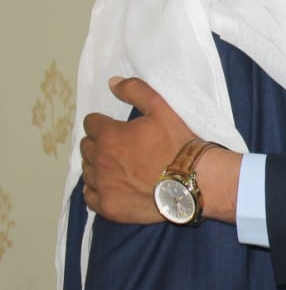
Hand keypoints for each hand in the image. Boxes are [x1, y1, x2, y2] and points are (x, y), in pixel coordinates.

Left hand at [81, 77, 194, 222]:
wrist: (194, 180)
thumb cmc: (178, 143)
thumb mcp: (162, 109)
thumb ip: (135, 91)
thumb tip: (112, 82)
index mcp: (108, 135)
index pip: (91, 123)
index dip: (105, 124)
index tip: (119, 129)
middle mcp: (99, 160)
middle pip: (86, 147)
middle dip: (100, 144)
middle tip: (122, 148)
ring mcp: (102, 185)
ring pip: (87, 171)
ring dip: (99, 166)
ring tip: (120, 168)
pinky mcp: (108, 206)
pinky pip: (89, 196)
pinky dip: (97, 189)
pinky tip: (113, 186)